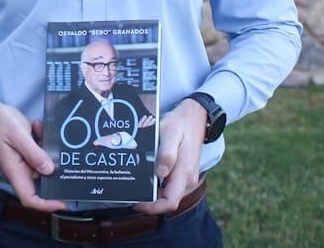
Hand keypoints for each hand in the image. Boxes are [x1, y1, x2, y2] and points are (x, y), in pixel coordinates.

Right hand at [0, 92, 65, 211]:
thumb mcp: (18, 134)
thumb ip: (33, 153)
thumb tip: (49, 170)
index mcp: (14, 171)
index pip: (29, 198)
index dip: (46, 204)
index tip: (63, 203)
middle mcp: (18, 170)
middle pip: (41, 181)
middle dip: (53, 167)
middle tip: (60, 150)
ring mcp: (21, 162)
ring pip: (43, 163)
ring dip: (46, 148)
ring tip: (38, 130)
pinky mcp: (25, 153)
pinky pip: (39, 152)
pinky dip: (42, 140)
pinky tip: (35, 127)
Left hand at [133, 99, 205, 214]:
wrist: (194, 117)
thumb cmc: (181, 124)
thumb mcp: (171, 133)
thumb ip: (167, 153)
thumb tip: (161, 173)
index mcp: (184, 173)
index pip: (170, 201)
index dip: (152, 207)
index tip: (136, 202)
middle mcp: (187, 179)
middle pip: (167, 200)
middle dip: (148, 201)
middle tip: (130, 192)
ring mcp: (185, 177)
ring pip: (167, 194)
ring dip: (151, 193)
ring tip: (134, 183)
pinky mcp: (182, 173)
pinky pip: (169, 185)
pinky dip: (156, 185)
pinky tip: (145, 176)